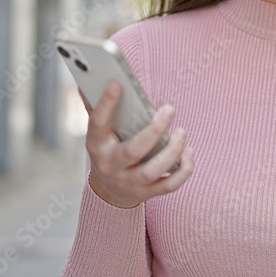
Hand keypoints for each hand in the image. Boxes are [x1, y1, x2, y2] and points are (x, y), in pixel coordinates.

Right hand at [79, 81, 194, 208]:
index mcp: (96, 144)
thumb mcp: (99, 131)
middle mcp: (111, 165)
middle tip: (170, 109)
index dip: (106, 103)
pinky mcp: (146, 193)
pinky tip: (188, 153)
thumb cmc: (108, 149)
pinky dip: (183, 170)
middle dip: (154, 130)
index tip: (117, 84)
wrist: (108, 190)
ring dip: (172, 151)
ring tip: (181, 132)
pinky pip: (169, 186)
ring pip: (152, 171)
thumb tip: (87, 82)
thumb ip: (96, 107)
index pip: (97, 123)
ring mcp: (128, 182)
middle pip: (132, 151)